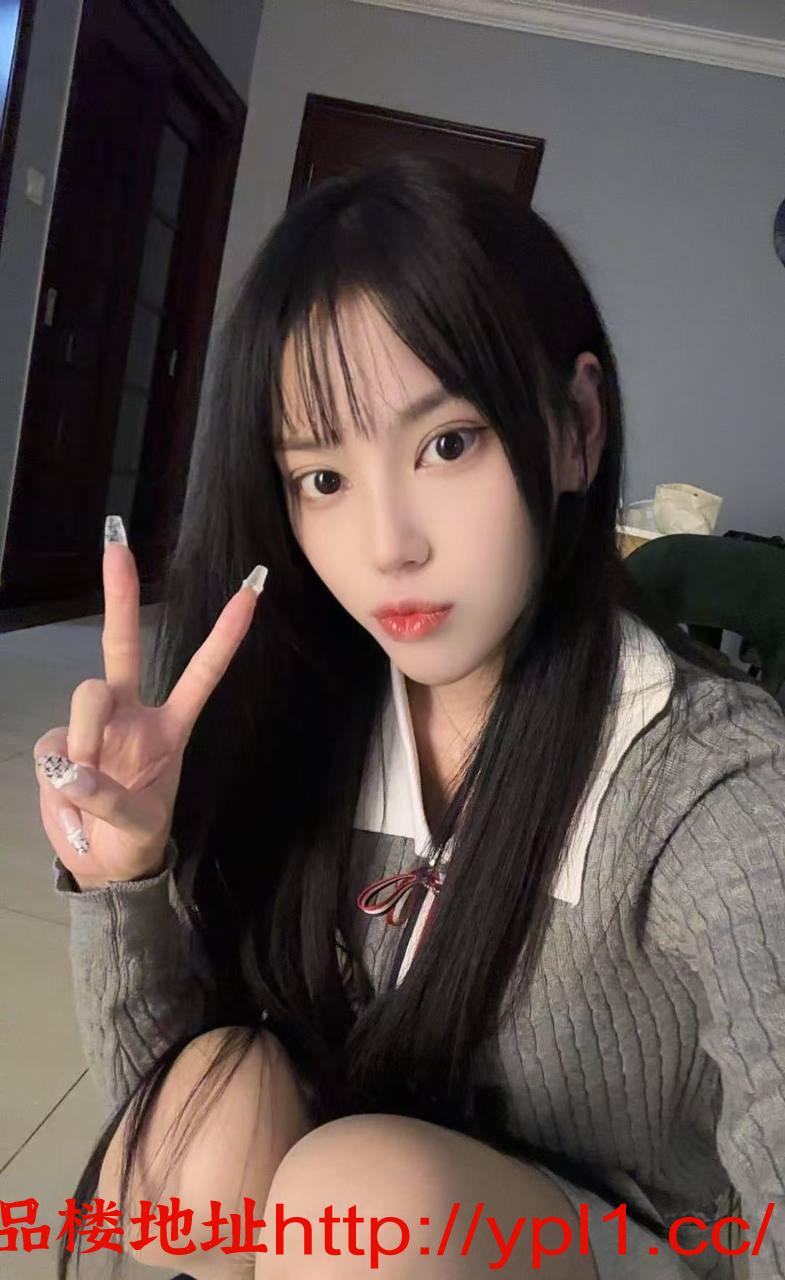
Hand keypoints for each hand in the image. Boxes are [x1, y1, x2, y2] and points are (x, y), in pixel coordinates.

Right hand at [33, 518, 266, 889]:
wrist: (102, 865)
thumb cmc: (133, 835)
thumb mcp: (137, 823)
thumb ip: (108, 796)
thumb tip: (69, 770)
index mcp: (169, 726)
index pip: (202, 672)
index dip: (225, 634)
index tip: (253, 589)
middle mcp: (130, 714)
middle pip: (123, 644)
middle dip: (119, 593)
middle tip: (116, 541)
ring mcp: (93, 725)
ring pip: (86, 696)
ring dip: (85, 736)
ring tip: (84, 785)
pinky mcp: (58, 745)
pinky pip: (54, 747)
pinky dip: (59, 778)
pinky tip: (69, 800)